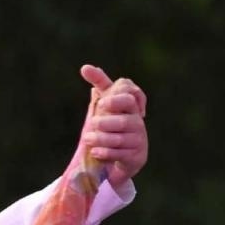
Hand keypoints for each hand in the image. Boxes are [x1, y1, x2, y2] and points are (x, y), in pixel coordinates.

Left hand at [79, 65, 148, 187]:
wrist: (125, 154)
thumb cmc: (113, 123)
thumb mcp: (106, 103)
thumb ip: (100, 84)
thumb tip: (85, 67)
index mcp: (131, 106)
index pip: (128, 99)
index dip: (116, 100)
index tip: (102, 103)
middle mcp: (137, 122)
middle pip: (123, 122)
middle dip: (105, 123)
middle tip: (91, 125)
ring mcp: (138, 139)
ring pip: (119, 139)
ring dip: (101, 139)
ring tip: (87, 139)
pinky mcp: (136, 156)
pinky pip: (120, 154)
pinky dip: (105, 153)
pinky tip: (94, 152)